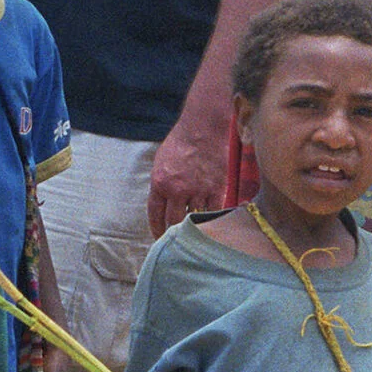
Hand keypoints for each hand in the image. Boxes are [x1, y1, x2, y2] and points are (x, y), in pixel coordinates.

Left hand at [149, 99, 232, 233]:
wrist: (204, 129)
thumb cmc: (181, 142)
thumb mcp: (161, 162)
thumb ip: (161, 184)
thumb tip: (164, 203)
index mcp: (159, 183)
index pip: (155, 214)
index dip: (156, 229)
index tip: (159, 237)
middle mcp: (177, 190)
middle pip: (174, 221)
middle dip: (173, 233)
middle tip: (175, 242)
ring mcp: (198, 190)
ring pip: (194, 218)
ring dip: (193, 225)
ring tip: (194, 233)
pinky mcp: (216, 188)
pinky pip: (213, 211)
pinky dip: (211, 216)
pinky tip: (210, 221)